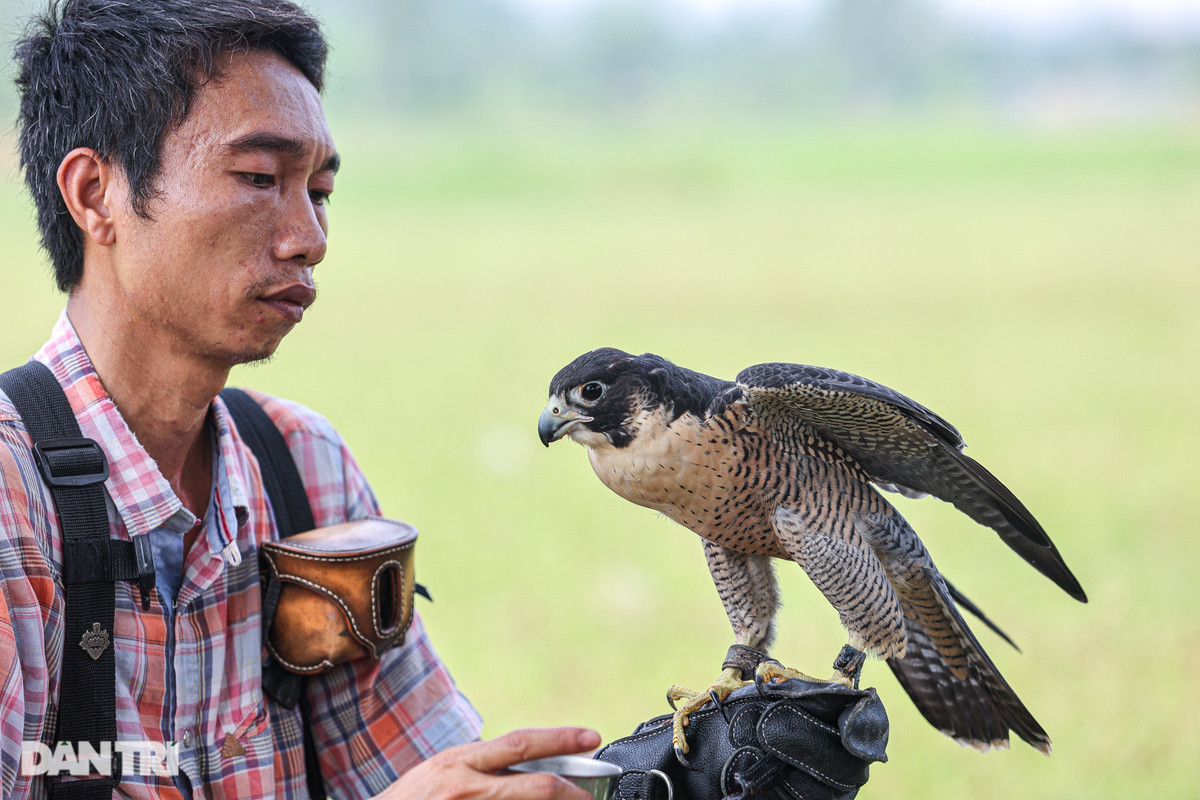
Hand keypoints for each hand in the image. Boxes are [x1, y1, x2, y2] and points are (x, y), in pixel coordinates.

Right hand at [374, 727, 602, 798]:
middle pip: (536, 785)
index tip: (591, 736)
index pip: (520, 743)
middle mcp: (465, 785)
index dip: (560, 739)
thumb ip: (478, 768)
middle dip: (573, 791)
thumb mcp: (440, 772)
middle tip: (594, 794)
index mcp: (460, 761)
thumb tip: (520, 767)